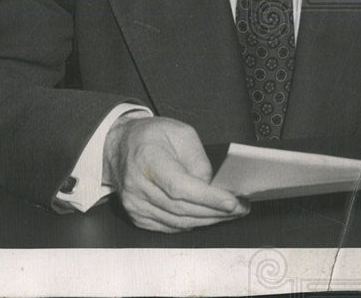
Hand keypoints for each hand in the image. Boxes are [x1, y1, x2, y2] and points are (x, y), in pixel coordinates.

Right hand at [103, 114, 248, 231]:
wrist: (120, 145)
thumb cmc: (151, 136)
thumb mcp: (181, 133)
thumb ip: (198, 160)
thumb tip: (212, 187)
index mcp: (147, 158)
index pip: (180, 186)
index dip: (208, 198)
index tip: (231, 202)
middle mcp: (137, 185)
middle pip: (182, 208)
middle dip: (216, 211)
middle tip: (240, 209)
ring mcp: (135, 204)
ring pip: (178, 222)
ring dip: (207, 220)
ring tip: (228, 214)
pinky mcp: (138, 216)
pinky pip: (170, 227)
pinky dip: (191, 224)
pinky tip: (206, 217)